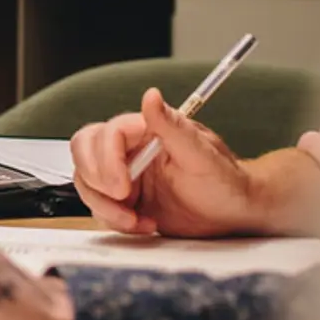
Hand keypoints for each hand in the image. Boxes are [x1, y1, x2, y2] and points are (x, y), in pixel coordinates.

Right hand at [70, 88, 267, 235]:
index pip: (104, 135)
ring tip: (136, 219)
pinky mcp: (123, 200)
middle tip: (123, 200)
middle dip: (97, 182)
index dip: (106, 161)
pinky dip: (114, 221)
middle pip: (83, 154)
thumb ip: (171, 125)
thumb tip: (151, 96)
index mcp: (144, 132)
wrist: (235, 212)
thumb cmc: (226, 181)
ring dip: (105, 207)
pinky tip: (144, 224)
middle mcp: (129, 150)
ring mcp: (123, 175)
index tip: (122, 187)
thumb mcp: (201, 154)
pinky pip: (98, 207)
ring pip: (86, 182)